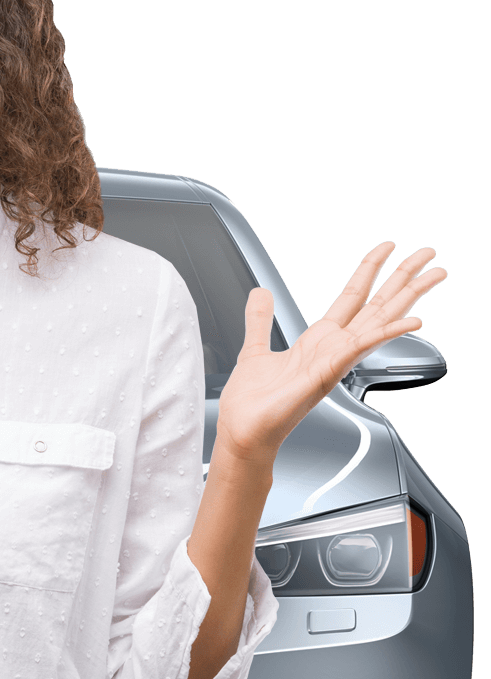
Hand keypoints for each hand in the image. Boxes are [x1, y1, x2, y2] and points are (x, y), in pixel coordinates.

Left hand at [216, 242, 446, 463]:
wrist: (244, 430)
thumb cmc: (253, 401)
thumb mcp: (255, 348)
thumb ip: (259, 319)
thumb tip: (259, 292)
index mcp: (319, 340)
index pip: (352, 297)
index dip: (369, 270)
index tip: (387, 248)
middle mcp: (333, 348)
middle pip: (377, 304)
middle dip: (403, 278)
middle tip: (429, 253)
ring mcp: (335, 360)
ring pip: (379, 320)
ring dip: (408, 296)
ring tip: (433, 274)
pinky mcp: (327, 373)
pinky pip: (362, 347)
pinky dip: (386, 333)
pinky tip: (411, 320)